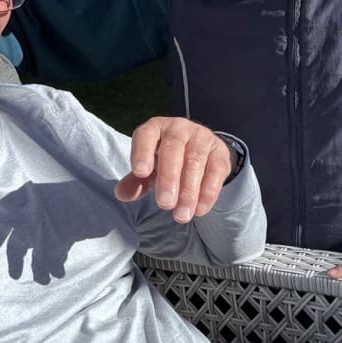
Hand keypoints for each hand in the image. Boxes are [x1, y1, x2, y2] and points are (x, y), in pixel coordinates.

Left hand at [115, 118, 232, 222]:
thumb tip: (121, 194)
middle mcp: (179, 128)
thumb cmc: (165, 160)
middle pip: (173, 148)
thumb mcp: (149, 169)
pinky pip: (215, 171)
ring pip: (196, 161)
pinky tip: (200, 210)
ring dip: (189, 191)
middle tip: (164, 204)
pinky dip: (208, 192)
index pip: (146, 135)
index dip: (142, 152)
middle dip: (168, 178)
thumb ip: (136, 181)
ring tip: (181, 215)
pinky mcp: (220, 151)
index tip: (140, 173)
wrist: (200, 151)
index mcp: (155, 128)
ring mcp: (202, 137)